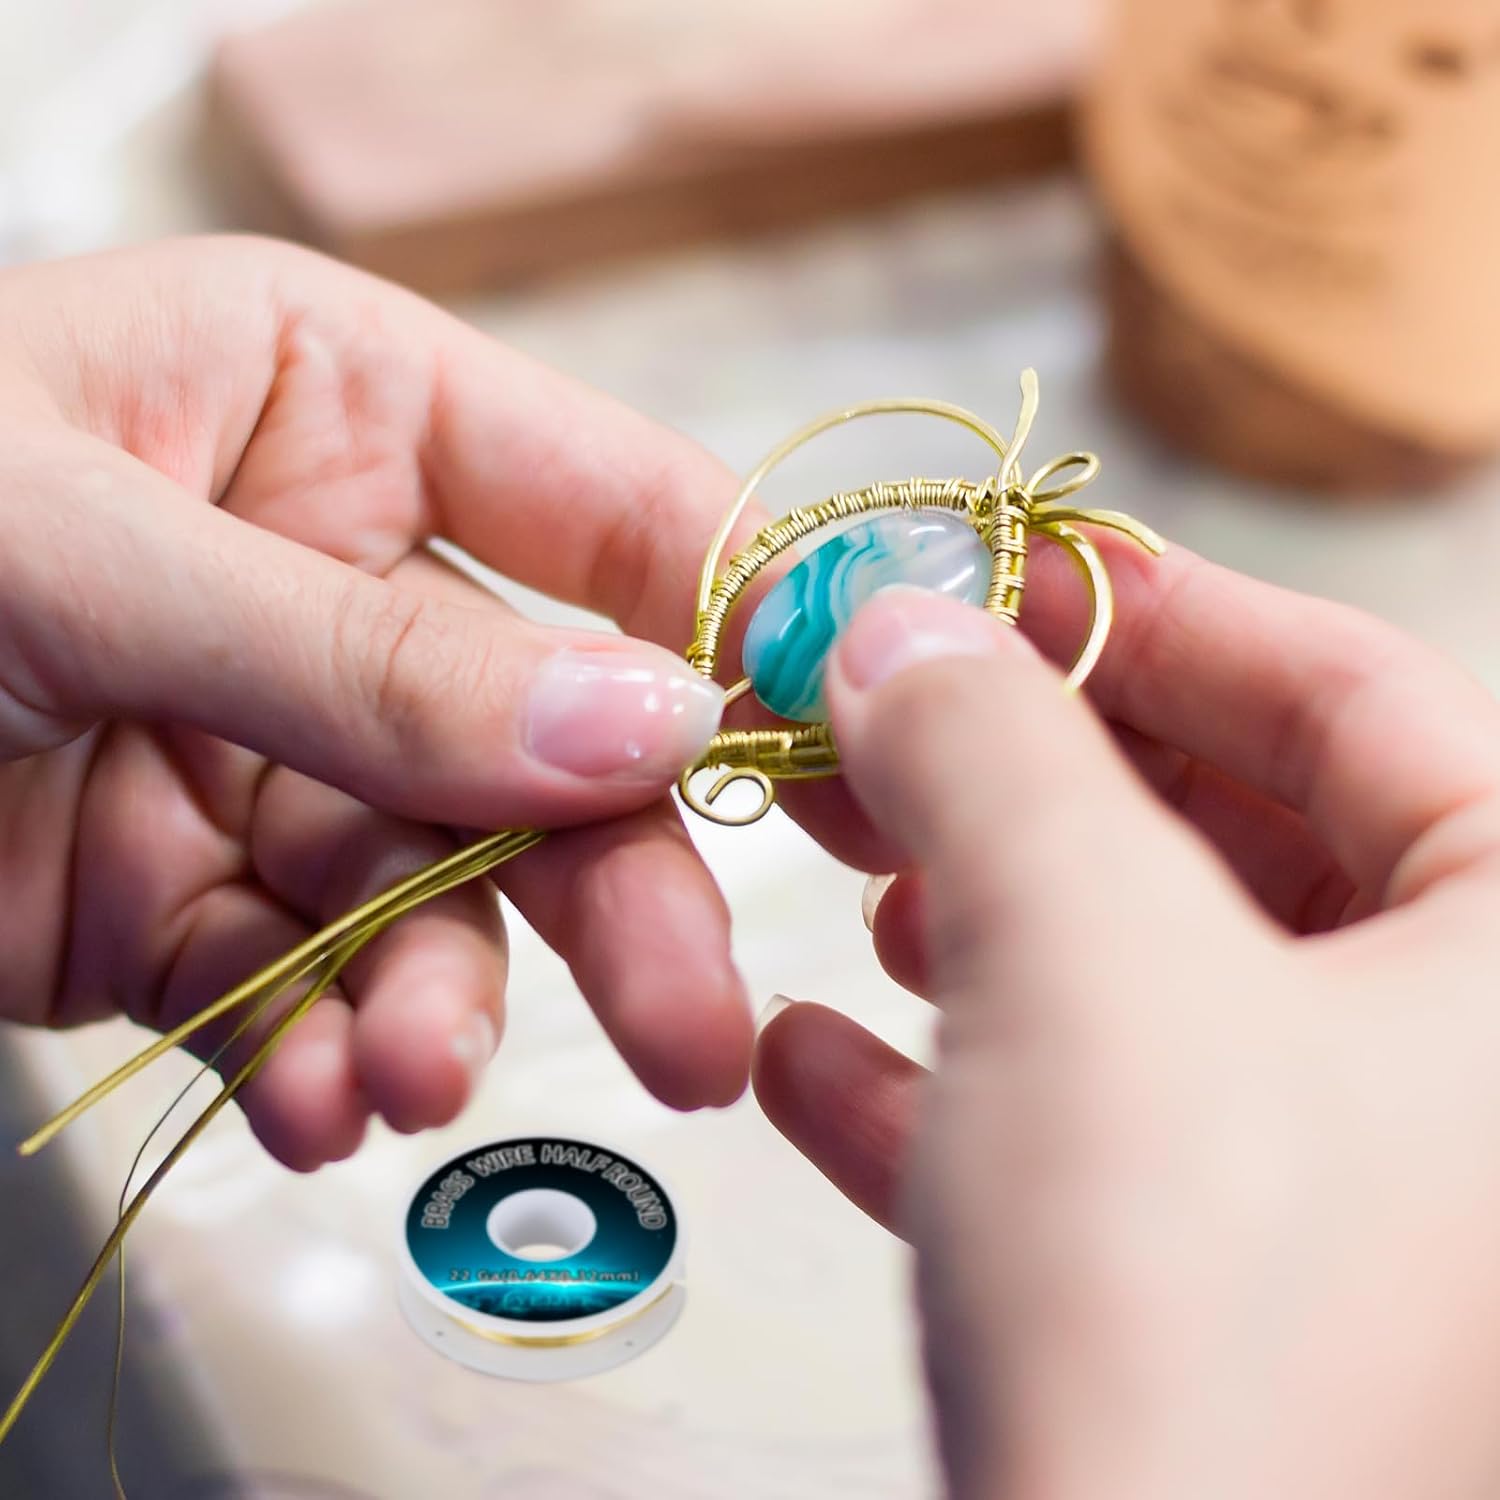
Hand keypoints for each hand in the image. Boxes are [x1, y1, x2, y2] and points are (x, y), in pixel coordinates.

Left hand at [0, 236, 752, 1167]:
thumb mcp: (70, 547)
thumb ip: (366, 651)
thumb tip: (644, 722)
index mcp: (333, 407)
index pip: (609, 506)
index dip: (739, 619)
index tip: (848, 739)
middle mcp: (336, 575)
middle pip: (551, 738)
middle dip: (615, 885)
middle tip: (695, 1029)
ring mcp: (277, 745)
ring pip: (443, 887)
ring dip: (447, 996)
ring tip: (410, 1078)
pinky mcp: (198, 895)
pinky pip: (317, 981)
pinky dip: (329, 1051)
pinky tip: (320, 1096)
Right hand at [754, 555, 1499, 1499]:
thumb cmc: (1206, 1313)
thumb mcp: (1082, 955)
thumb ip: (986, 748)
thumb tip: (894, 622)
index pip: (1349, 693)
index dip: (1142, 613)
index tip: (985, 573)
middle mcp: (1483, 1079)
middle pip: (1241, 844)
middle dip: (1034, 781)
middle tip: (878, 724)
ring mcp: (1381, 1217)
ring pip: (1160, 1000)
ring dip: (985, 929)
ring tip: (852, 882)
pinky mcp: (1253, 1323)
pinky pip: (1105, 1155)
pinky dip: (956, 1099)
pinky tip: (806, 1065)